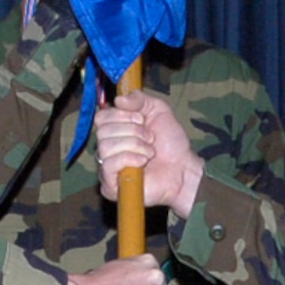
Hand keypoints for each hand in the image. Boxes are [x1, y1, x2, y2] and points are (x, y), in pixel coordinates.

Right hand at [96, 92, 203, 217]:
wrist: (183, 168)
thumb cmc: (171, 143)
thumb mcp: (158, 110)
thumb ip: (139, 98)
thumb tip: (118, 99)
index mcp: (115, 130)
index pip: (101, 117)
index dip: (121, 115)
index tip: (142, 119)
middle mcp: (108, 148)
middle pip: (102, 131)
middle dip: (132, 131)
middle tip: (150, 138)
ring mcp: (107, 168)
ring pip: (105, 147)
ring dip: (134, 145)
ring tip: (150, 152)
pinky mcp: (110, 186)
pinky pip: (108, 165)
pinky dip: (129, 159)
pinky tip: (143, 162)